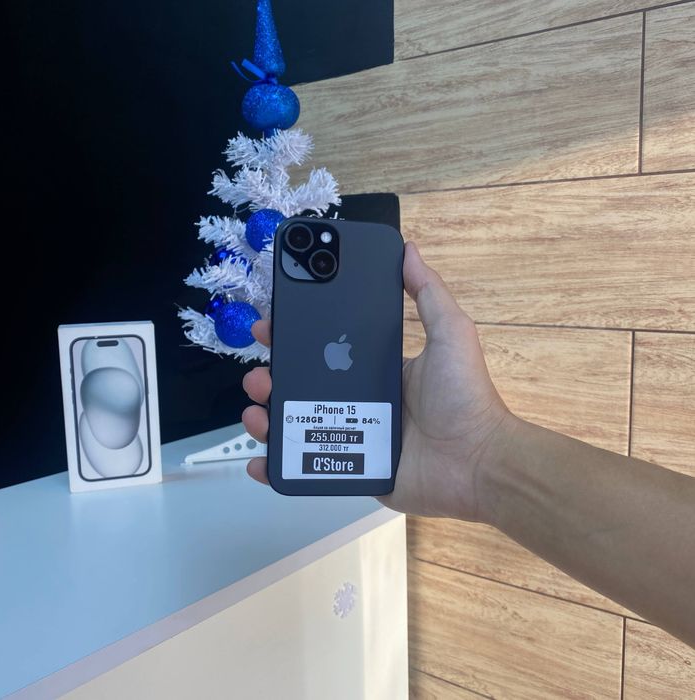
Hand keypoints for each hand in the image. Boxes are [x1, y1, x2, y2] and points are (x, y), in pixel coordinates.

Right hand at [242, 241, 512, 521]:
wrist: (477, 464)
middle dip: (272, 376)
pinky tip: (260, 460)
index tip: (271, 325)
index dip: (296, 337)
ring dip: (267, 416)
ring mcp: (352, 437)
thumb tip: (408, 249)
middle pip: (303, 385)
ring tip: (256, 410)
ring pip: (296, 424)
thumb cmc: (463, 396)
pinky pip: (304, 467)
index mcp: (376, 369)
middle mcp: (359, 400)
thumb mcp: (450, 334)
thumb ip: (429, 293)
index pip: (326, 348)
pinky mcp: (349, 470)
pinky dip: (277, 465)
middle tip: (260, 373)